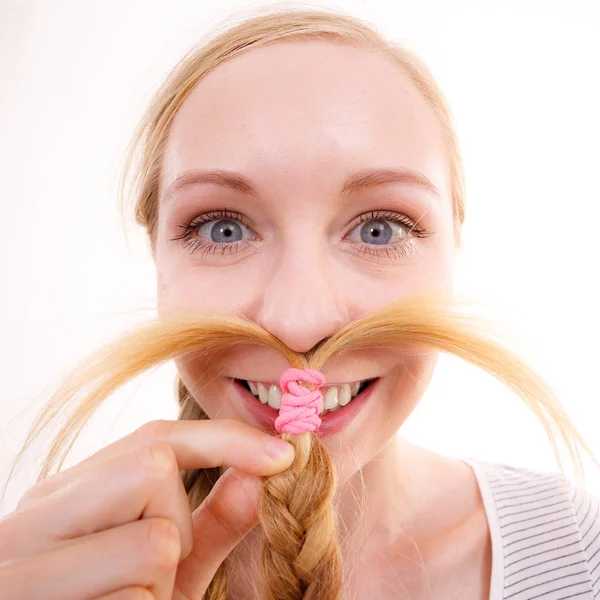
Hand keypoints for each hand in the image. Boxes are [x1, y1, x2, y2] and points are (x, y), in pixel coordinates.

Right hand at [0, 419, 294, 598]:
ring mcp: (22, 570)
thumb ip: (213, 521)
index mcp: (59, 497)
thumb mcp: (168, 568)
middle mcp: (30, 520)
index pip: (151, 439)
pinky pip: (139, 598)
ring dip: (163, 581)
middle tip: (155, 568)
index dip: (225, 438)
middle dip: (179, 518)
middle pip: (152, 465)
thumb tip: (263, 472)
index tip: (282, 454)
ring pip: (156, 539)